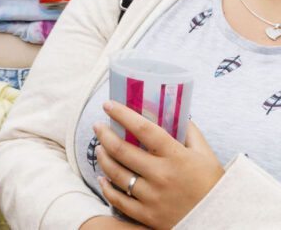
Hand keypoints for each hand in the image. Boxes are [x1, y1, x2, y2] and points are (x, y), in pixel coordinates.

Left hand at [92, 101, 223, 229]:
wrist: (223, 222)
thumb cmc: (213, 185)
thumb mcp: (206, 155)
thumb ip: (190, 132)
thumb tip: (175, 112)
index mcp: (176, 157)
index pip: (143, 129)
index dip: (122, 114)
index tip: (108, 104)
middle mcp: (162, 175)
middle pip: (121, 149)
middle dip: (104, 134)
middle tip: (98, 126)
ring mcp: (153, 197)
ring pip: (116, 173)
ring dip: (103, 157)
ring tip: (99, 147)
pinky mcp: (149, 215)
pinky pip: (119, 200)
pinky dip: (106, 188)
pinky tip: (102, 178)